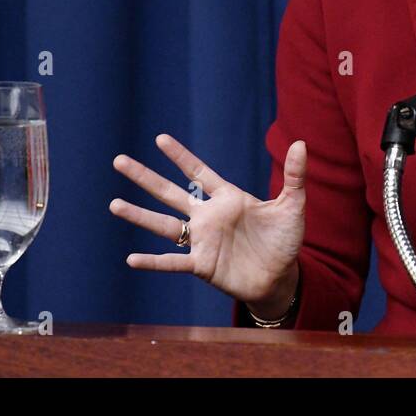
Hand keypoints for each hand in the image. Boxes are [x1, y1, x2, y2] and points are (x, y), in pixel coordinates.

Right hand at [110, 133, 306, 306]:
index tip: (159, 138)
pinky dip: (153, 261)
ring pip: (164, 225)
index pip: (199, 172)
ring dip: (139, 215)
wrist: (281, 277)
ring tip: (113, 204)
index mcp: (227, 198)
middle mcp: (209, 217)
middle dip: (145, 177)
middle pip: (170, 192)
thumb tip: (301, 143)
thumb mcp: (293, 205)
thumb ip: (294, 176)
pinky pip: (173, 262)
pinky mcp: (202, 265)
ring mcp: (203, 241)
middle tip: (119, 160)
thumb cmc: (285, 240)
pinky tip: (131, 258)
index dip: (180, 156)